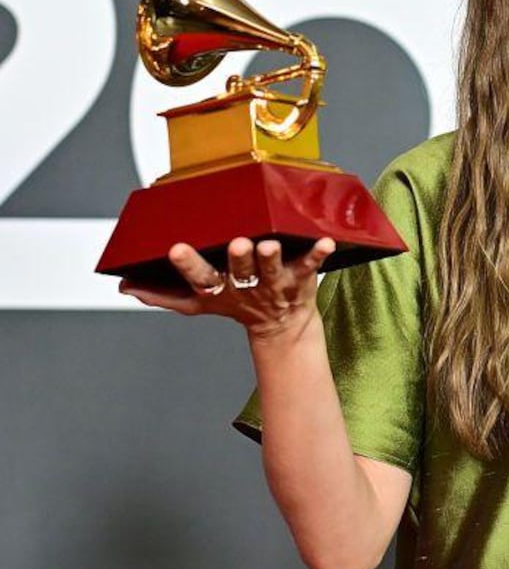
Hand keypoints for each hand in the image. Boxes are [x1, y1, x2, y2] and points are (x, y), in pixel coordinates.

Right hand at [119, 235, 336, 339]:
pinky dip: (317, 254)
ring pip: (273, 270)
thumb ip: (163, 293)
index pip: (199, 278)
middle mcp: (247, 285)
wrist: (282, 327)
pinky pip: (310, 265)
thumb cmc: (238, 304)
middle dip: (237, 260)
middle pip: (239, 272)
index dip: (187, 265)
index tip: (175, 249)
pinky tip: (324, 241)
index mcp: (219, 288)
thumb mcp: (198, 302)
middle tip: (236, 244)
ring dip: (272, 257)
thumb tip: (125, 286)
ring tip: (270, 244)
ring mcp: (275, 283)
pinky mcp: (301, 278)